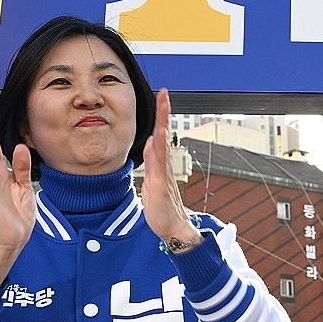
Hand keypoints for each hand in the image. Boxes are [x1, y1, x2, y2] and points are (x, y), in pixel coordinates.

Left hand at [142, 89, 202, 249]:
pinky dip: (159, 147)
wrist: (172, 227)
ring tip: (164, 106)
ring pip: (163, 143)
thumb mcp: (152, 179)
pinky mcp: (160, 184)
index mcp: (161, 163)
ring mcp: (164, 172)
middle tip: (165, 94)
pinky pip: (160, 162)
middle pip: (164, 133)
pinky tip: (157, 135)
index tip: (161, 99)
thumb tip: (150, 143)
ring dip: (163, 124)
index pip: (160, 134)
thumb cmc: (162, 207)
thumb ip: (152, 161)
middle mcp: (165, 164)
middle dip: (164, 113)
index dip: (160, 117)